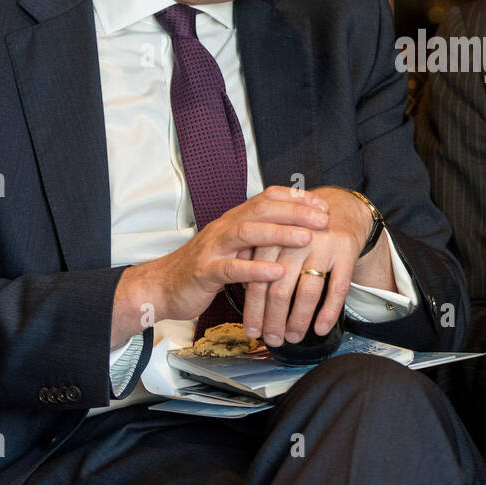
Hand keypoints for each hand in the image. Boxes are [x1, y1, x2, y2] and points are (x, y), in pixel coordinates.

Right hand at [116, 186, 330, 339]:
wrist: (162, 287)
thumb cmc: (205, 268)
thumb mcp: (235, 248)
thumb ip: (258, 237)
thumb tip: (296, 229)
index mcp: (234, 219)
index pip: (267, 198)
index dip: (296, 199)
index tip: (323, 205)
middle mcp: (224, 227)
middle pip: (261, 210)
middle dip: (295, 212)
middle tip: (323, 219)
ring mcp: (213, 248)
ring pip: (247, 233)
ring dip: (279, 234)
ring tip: (307, 238)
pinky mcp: (204, 272)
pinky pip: (231, 269)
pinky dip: (255, 269)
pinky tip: (276, 272)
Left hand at [241, 187, 380, 344]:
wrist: (342, 209)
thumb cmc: (302, 231)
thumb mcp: (277, 239)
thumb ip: (257, 261)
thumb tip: (240, 296)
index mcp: (273, 237)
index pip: (259, 279)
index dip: (254, 309)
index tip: (252, 331)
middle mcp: (296, 240)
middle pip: (280, 288)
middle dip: (274, 320)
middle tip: (272, 340)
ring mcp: (323, 245)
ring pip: (308, 291)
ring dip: (299, 320)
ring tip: (293, 338)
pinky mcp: (346, 250)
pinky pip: (338, 287)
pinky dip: (328, 312)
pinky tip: (320, 329)